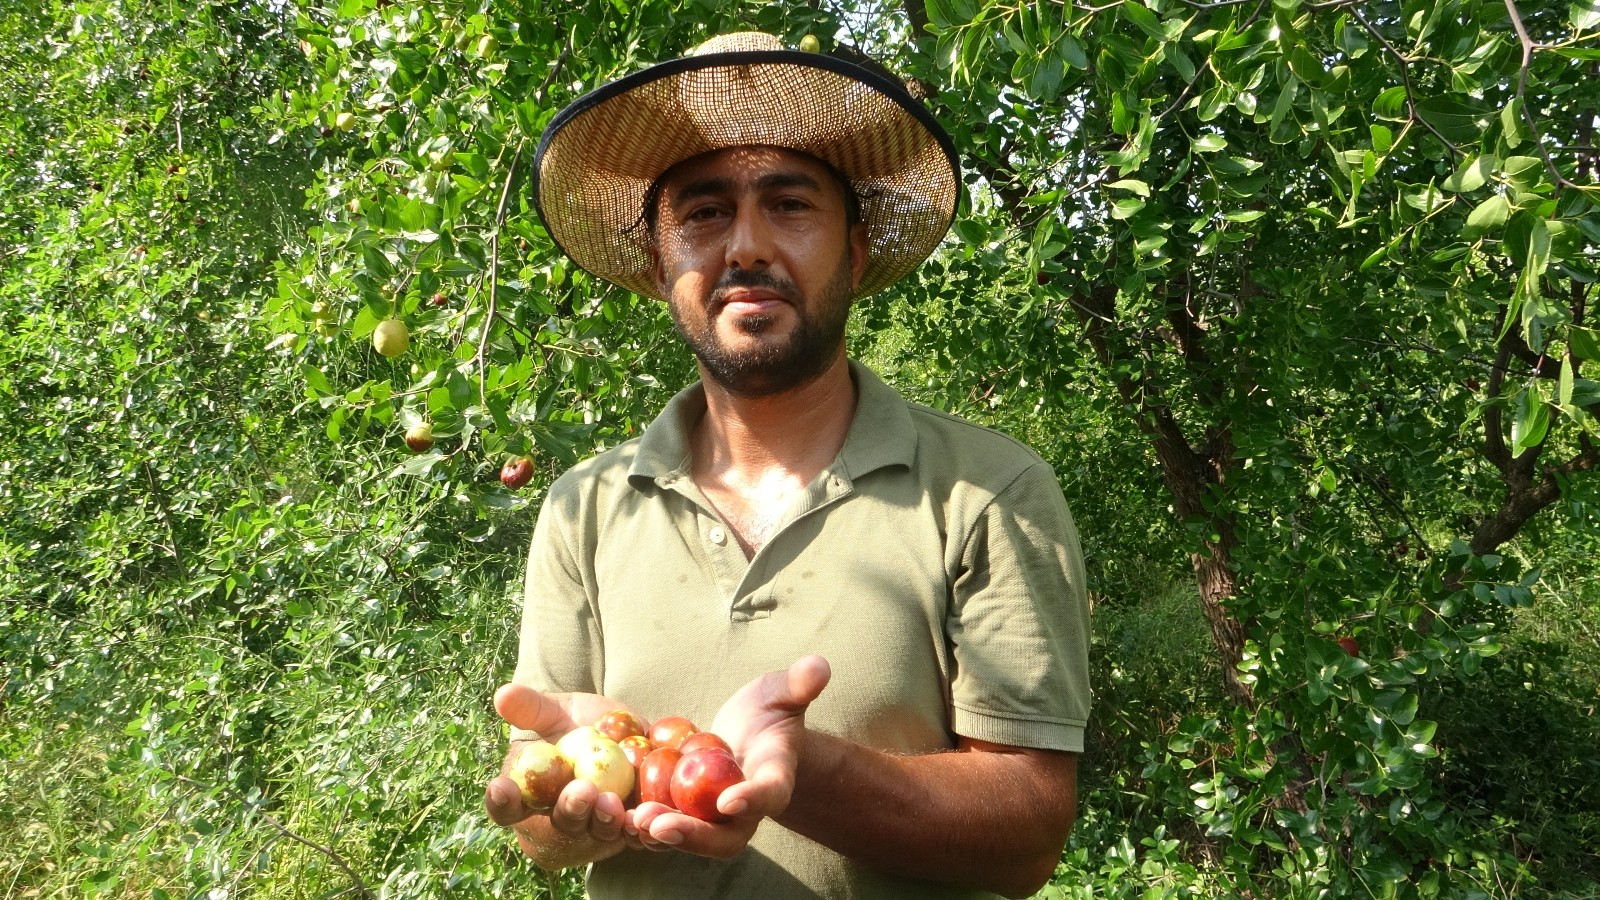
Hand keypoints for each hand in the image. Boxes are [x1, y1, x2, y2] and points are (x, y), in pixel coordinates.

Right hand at [485, 684, 632, 845]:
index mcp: (529, 799)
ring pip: (599, 834)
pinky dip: (642, 827)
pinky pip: (637, 835)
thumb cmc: (573, 725)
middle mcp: (560, 823)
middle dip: (570, 810)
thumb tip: (503, 694)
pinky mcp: (631, 828)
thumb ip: (529, 708)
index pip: (507, 809)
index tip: (501, 787)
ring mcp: (596, 831)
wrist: (620, 732)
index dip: (502, 802)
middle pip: (559, 828)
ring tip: (612, 803)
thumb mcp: (553, 712)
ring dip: (605, 821)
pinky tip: (645, 815)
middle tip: (581, 790)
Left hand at [627, 655, 829, 857]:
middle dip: (694, 835)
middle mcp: (746, 810)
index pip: (769, 793)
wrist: (752, 737)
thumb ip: (798, 684)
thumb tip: (820, 666)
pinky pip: (669, 828)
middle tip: (660, 824)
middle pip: (726, 836)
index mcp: (774, 779)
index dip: (752, 799)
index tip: (729, 800)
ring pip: (693, 839)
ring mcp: (716, 819)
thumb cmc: (770, 714)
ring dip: (663, 834)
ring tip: (634, 821)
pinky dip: (646, 827)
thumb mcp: (782, 694)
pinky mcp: (690, 816)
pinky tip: (619, 815)